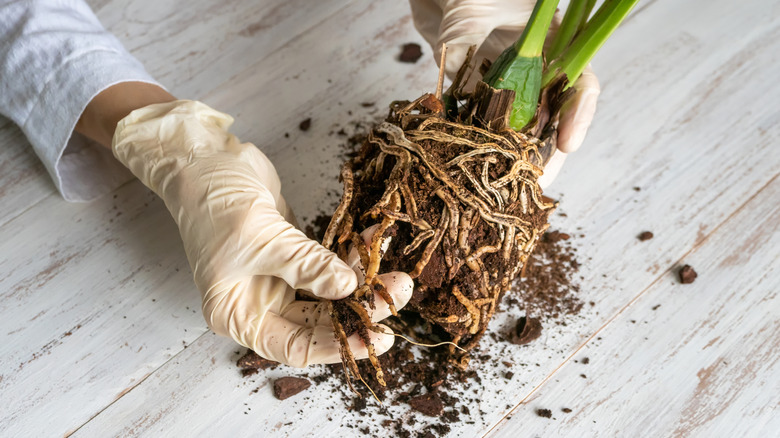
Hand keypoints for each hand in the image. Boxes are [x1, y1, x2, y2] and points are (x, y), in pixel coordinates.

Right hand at [112, 100, 412, 366]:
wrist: (204, 159)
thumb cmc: (214, 203)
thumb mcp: (260, 238)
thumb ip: (305, 265)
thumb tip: (348, 288)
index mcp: (239, 315)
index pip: (296, 347)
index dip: (338, 346)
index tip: (377, 337)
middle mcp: (259, 303)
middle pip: (319, 321)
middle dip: (359, 310)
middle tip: (397, 295)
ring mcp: (277, 278)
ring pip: (329, 293)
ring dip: (362, 282)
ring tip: (398, 275)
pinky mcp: (293, 252)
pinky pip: (328, 261)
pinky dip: (351, 254)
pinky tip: (376, 241)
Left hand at [409, 0, 599, 187]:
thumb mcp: (470, 7)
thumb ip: (465, 36)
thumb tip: (453, 68)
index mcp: (552, 43)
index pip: (578, 82)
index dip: (577, 115)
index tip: (568, 143)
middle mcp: (533, 70)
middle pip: (551, 118)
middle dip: (547, 154)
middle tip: (538, 183)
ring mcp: (506, 85)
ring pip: (520, 132)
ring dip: (516, 160)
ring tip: (512, 189)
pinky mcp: (476, 97)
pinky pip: (483, 130)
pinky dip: (480, 151)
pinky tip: (475, 172)